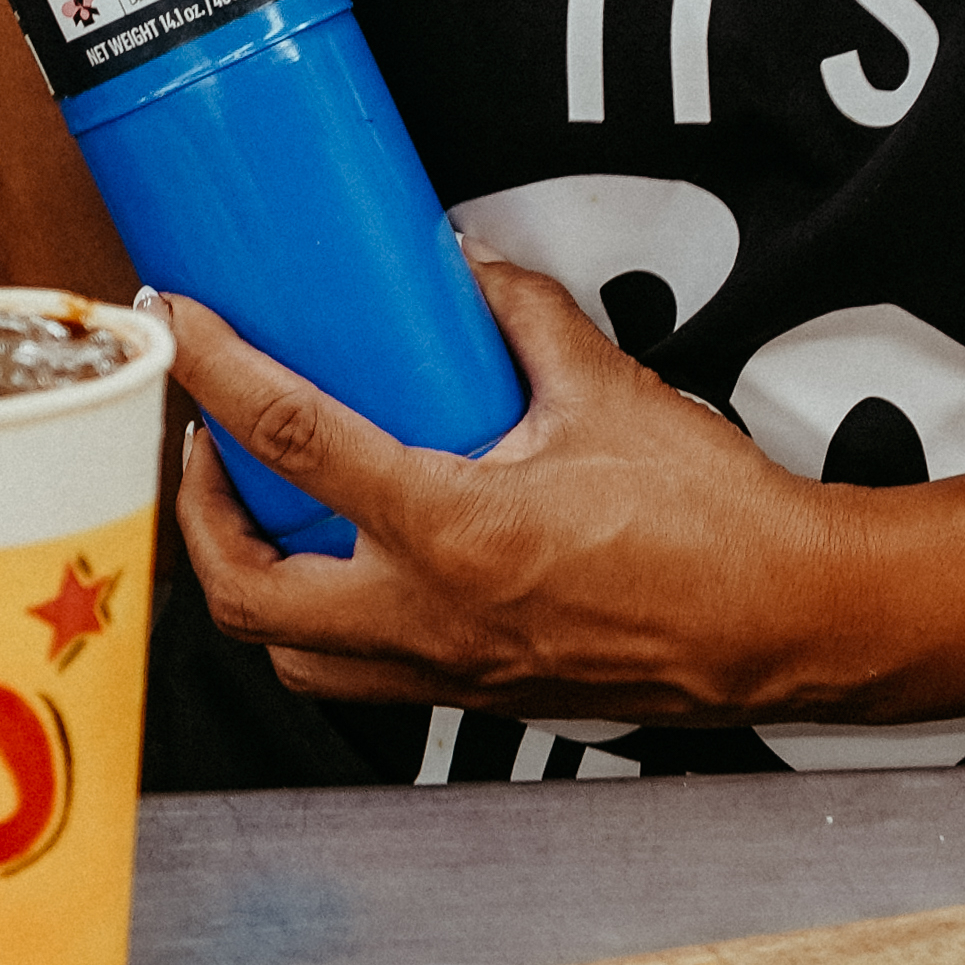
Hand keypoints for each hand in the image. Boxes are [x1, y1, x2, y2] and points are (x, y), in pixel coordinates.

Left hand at [164, 259, 911, 727]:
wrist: (785, 621)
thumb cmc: (713, 524)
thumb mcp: (610, 391)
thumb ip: (525, 321)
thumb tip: (468, 271)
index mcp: (450, 531)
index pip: (291, 439)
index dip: (216, 371)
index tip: (179, 323)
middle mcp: (430, 616)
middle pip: (245, 593)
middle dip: (200, 516)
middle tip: (209, 446)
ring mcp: (450, 669)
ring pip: (291, 658)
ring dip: (253, 585)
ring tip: (265, 515)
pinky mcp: (480, 693)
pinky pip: (362, 675)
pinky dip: (326, 626)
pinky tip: (356, 566)